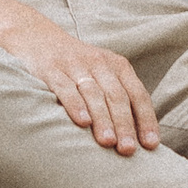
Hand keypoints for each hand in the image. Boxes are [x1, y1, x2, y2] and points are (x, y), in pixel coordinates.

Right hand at [7, 7, 162, 154]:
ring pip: (93, 94)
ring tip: (108, 142)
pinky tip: (82, 123)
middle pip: (116, 96)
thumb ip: (119, 99)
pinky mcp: (51, 69)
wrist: (37, 37)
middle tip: (128, 150)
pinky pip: (65, 88)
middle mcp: (99, 64)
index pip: (137, 94)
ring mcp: (74, 66)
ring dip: (103, 119)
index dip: (145, 119)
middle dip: (124, 124)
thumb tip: (139, 139)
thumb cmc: (77, 67)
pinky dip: (75, 105)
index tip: (150, 144)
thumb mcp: (102, 75)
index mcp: (117, 66)